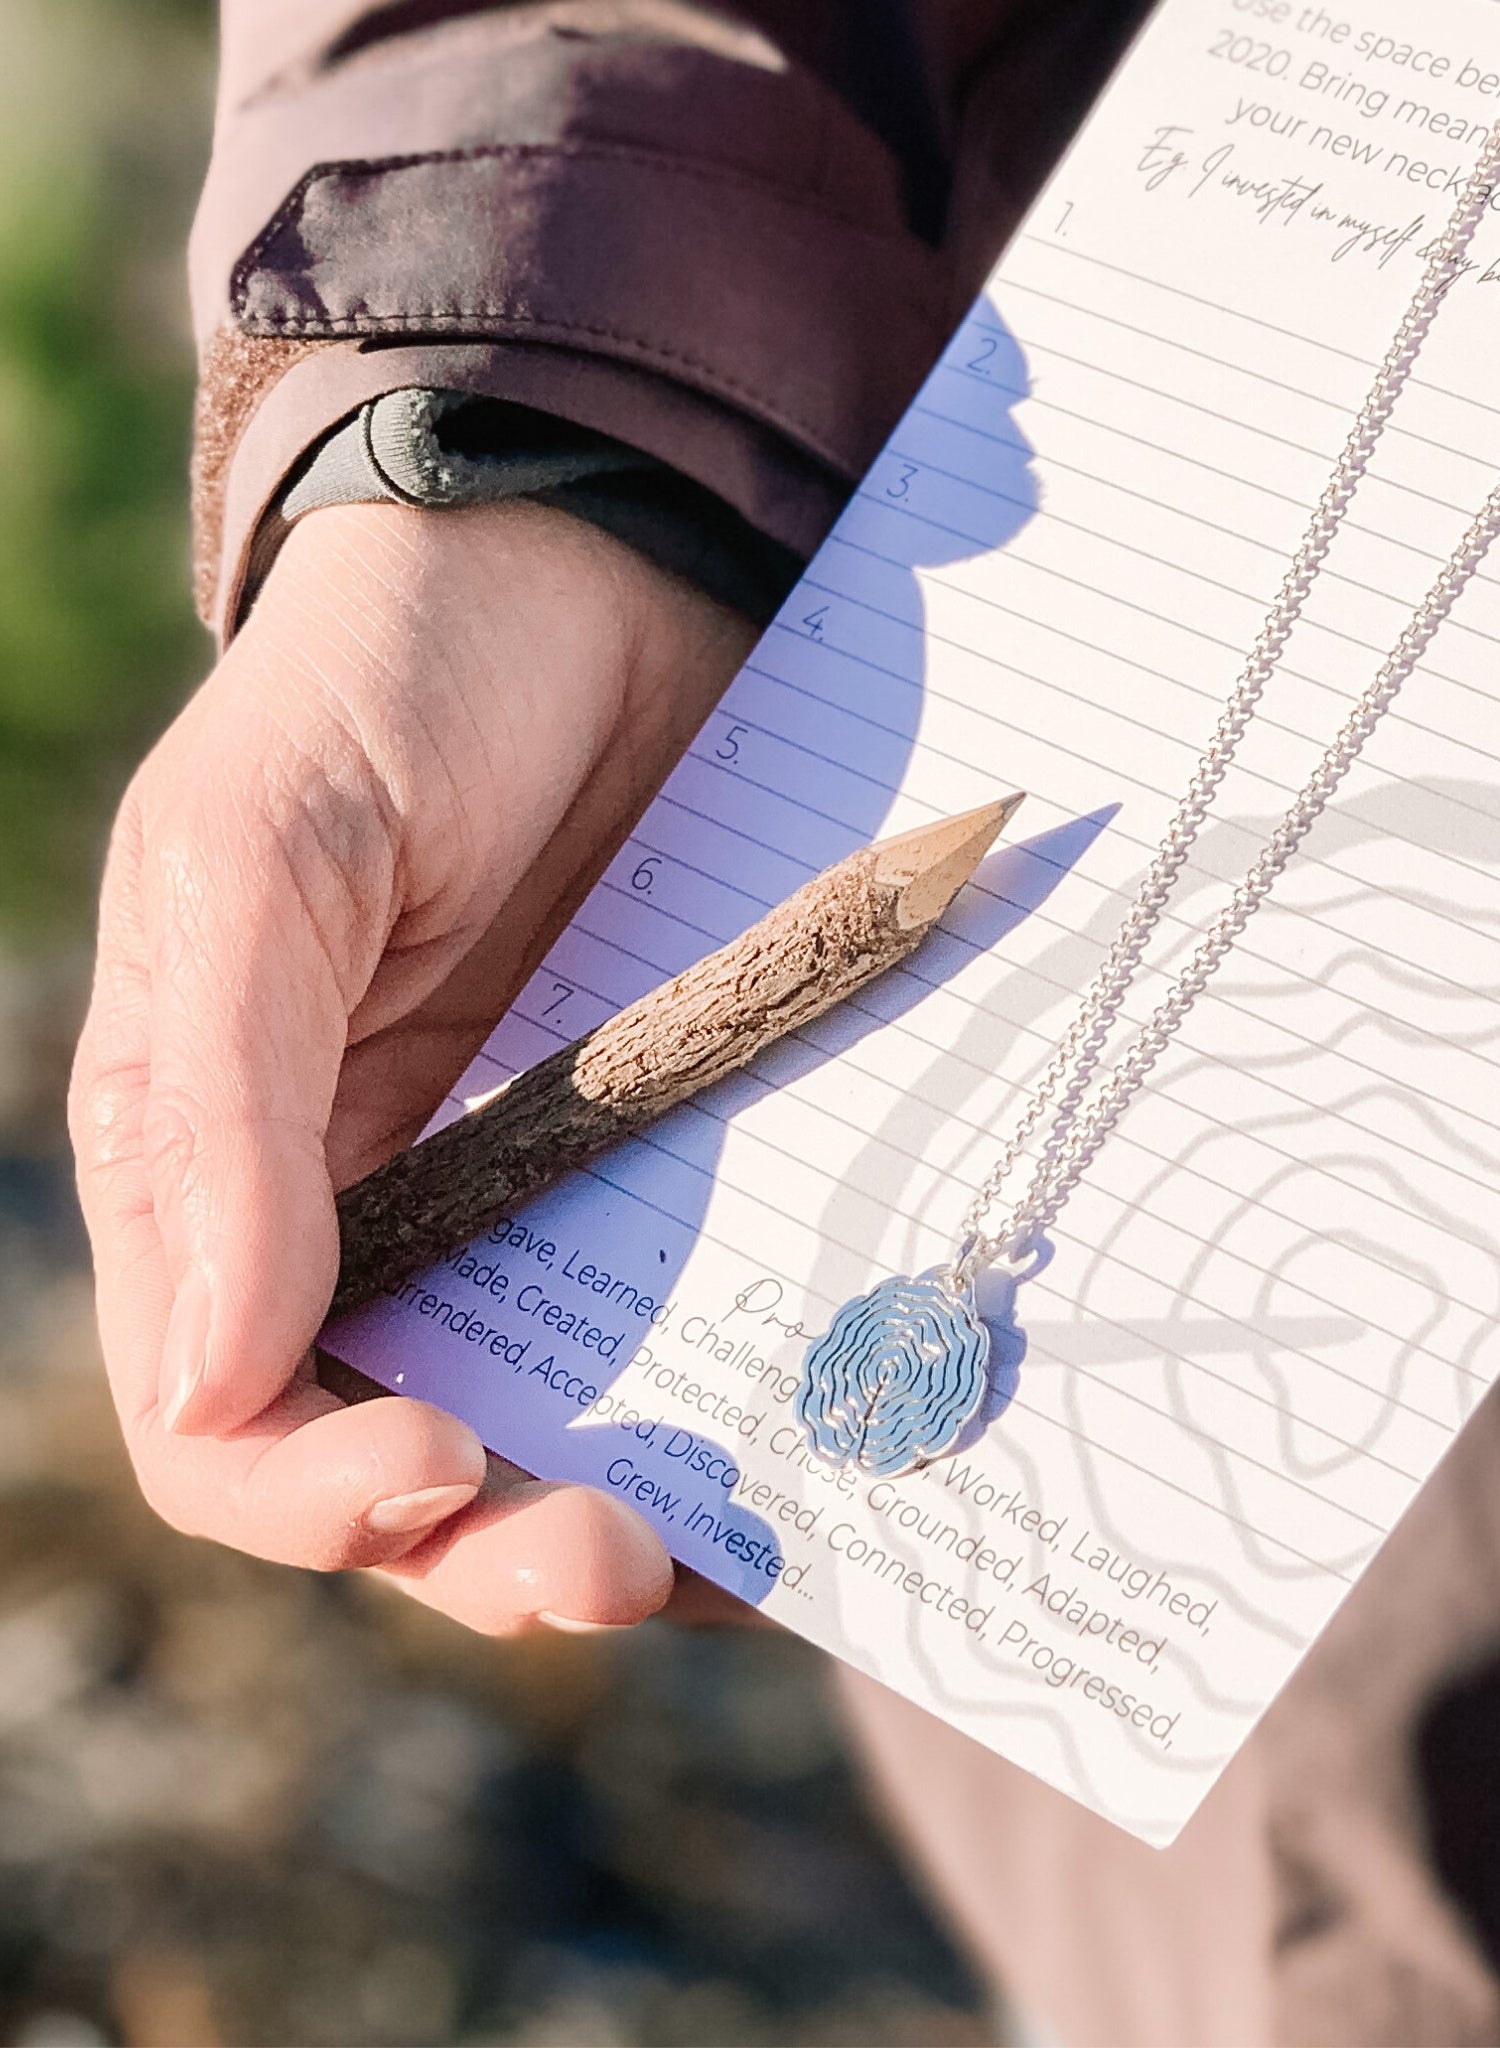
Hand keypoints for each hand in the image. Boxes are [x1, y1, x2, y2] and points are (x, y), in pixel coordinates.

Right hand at [69, 500, 757, 1632]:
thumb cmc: (390, 689)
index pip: (231, 1419)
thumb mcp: (260, 858)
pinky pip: (711, 1334)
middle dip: (500, 1549)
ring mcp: (543, 1208)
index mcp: (230, 1177)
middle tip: (616, 1556)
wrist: (599, 567)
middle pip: (417, 1471)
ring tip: (732, 1546)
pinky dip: (761, 1417)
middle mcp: (385, 1223)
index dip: (311, 1491)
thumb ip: (213, 1108)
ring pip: (574, 1435)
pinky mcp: (681, 1169)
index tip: (435, 1464)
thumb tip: (213, 1378)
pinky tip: (831, 1444)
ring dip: (642, 1524)